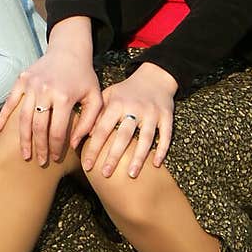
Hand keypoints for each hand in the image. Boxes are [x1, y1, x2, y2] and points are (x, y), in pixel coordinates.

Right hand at [0, 37, 102, 164]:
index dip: (56, 147)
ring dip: (23, 139)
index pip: (57, 130)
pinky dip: (3, 117)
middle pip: (38, 127)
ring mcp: (31, 85)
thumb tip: (73, 144)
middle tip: (39, 161)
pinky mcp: (21, 80)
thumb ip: (88, 122)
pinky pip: (10, 102)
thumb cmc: (84, 76)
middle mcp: (45, 91)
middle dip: (39, 147)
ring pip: (23, 118)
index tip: (55, 158)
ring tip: (25, 153)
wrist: (69, 50)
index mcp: (64, 97)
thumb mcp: (95, 98)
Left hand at [81, 63, 176, 179]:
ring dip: (138, 157)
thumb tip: (84, 135)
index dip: (94, 148)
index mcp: (117, 104)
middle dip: (114, 156)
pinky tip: (155, 164)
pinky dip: (162, 150)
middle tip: (105, 174)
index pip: (102, 129)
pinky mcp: (167, 115)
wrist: (155, 76)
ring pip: (146, 138)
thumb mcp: (109, 95)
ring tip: (131, 174)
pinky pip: (166, 135)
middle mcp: (135, 108)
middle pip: (123, 136)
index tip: (87, 165)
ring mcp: (152, 113)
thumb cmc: (127, 90)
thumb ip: (97, 113)